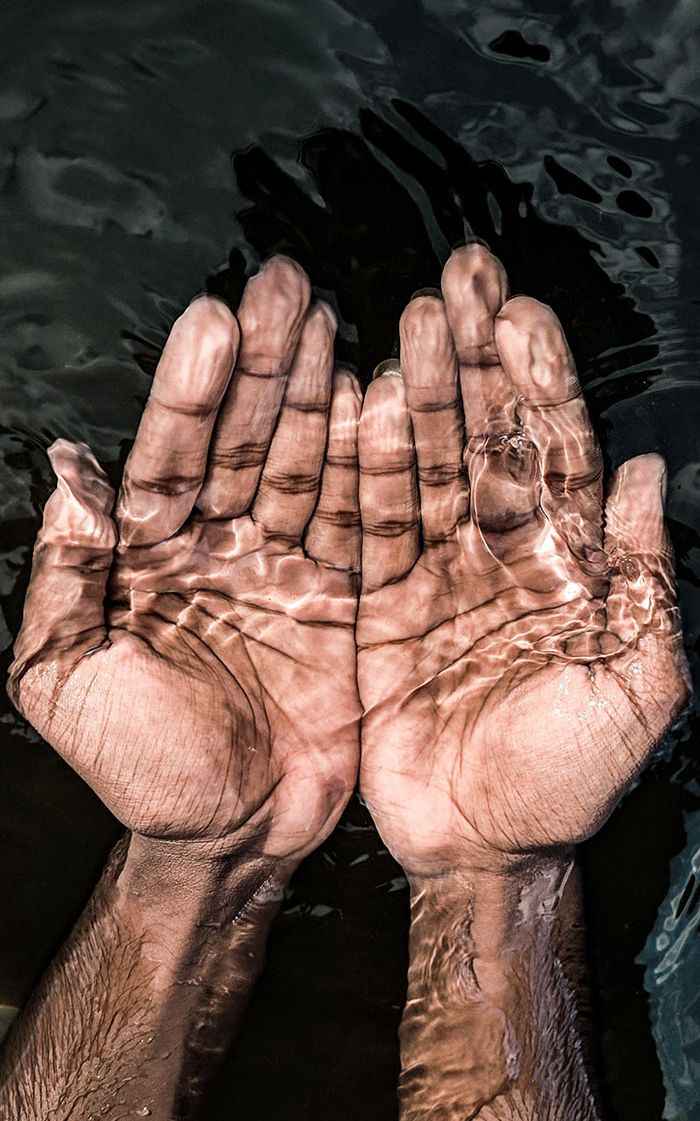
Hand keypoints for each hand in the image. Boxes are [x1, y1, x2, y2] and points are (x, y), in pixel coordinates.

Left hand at [8, 257, 361, 863]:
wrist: (229, 836)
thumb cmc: (137, 769)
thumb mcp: (62, 677)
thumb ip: (62, 574)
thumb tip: (68, 471)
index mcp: (147, 557)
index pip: (169, 457)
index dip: (191, 391)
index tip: (214, 320)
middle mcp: (218, 547)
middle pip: (246, 440)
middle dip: (264, 363)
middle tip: (286, 284)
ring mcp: (285, 568)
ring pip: (307, 464)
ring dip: (319, 390)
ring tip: (333, 316)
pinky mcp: (345, 598)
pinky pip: (362, 521)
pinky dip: (372, 464)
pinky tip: (378, 396)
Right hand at [357, 243, 688, 874]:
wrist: (482, 845)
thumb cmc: (568, 777)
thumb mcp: (638, 685)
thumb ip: (646, 577)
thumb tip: (651, 472)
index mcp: (571, 563)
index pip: (559, 451)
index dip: (541, 381)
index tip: (520, 313)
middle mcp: (503, 550)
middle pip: (487, 435)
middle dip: (475, 358)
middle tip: (458, 278)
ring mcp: (438, 570)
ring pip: (426, 463)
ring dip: (418, 392)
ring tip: (408, 322)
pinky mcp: (380, 601)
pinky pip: (369, 521)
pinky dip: (362, 465)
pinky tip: (358, 404)